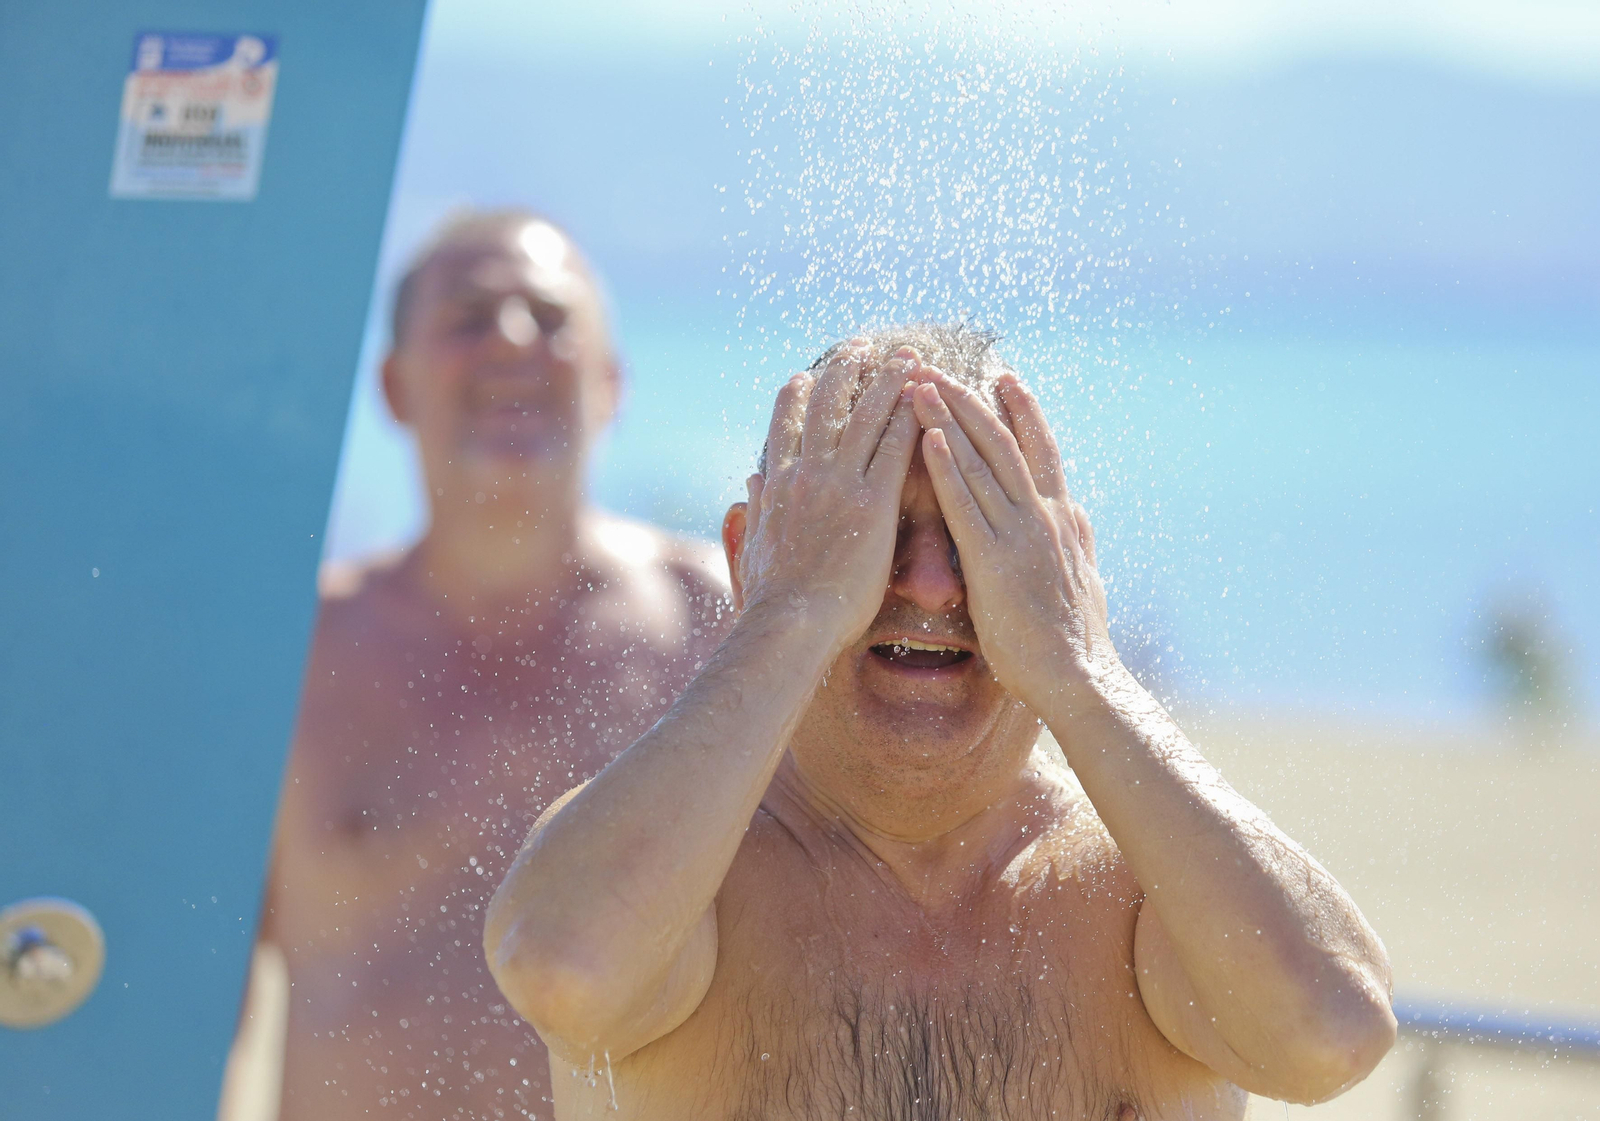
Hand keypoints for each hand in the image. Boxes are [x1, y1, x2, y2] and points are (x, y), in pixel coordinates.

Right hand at [736, 344, 920, 654]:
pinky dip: (908, 416)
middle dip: (844, 372)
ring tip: (904, 356)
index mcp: (776, 486)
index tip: (806, 375)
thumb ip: (752, 515)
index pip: (785, 427)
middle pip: (825, 407)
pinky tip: (923, 396)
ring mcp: (839, 484)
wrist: (790, 623)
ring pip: (864, 416)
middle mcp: (805, 474)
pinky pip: (893, 448)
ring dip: (886, 380)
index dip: (796, 397)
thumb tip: (748, 486)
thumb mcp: (753, 550)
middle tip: (860, 348)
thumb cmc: (772, 601)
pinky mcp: (872, 502)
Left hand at [910, 371, 1115, 703]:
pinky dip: (947, 469)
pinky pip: (966, 505)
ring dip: (950, 419)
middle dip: (971, 401)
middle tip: (941, 367)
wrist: (1079, 679)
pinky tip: (927, 440)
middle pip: (1006, 442)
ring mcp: (1021, 535)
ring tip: (922, 384)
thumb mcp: (1083, 579)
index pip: (1040, 450)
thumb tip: (1074, 515)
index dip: (1021, 411)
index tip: (1002, 376)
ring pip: (983, 462)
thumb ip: (1074, 542)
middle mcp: (1045, 515)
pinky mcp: (995, 561)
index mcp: (1063, 518)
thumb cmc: (1075, 642)